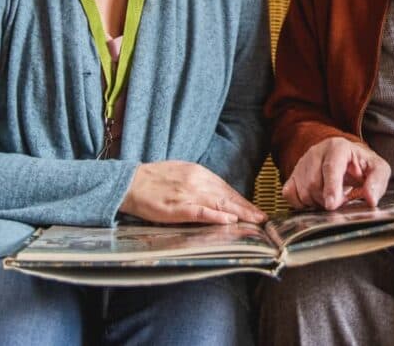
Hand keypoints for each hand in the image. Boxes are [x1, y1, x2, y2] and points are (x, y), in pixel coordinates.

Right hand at [120, 160, 266, 224]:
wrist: (130, 182)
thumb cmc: (155, 179)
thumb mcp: (182, 173)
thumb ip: (200, 182)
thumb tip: (217, 193)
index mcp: (199, 173)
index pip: (226, 189)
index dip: (242, 200)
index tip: (256, 209)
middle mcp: (197, 182)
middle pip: (227, 196)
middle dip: (247, 208)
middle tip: (263, 218)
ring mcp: (187, 195)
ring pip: (219, 204)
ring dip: (239, 213)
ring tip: (254, 221)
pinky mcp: (177, 208)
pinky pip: (200, 212)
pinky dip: (216, 216)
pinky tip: (229, 220)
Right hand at [282, 137, 390, 210]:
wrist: (345, 159)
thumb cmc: (361, 165)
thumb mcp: (377, 168)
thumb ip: (377, 181)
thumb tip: (371, 199)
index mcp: (338, 147)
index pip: (331, 167)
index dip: (331, 187)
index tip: (332, 204)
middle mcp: (316, 152)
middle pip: (315, 184)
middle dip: (329, 199)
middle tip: (342, 197)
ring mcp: (302, 164)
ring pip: (303, 191)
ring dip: (318, 202)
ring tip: (331, 195)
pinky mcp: (292, 175)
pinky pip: (290, 195)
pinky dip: (302, 203)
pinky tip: (316, 198)